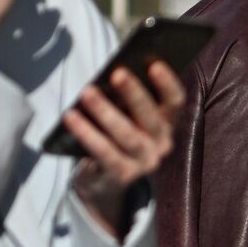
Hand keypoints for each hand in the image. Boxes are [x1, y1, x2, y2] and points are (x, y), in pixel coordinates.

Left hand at [63, 61, 185, 238]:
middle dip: (134, 93)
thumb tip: (112, 75)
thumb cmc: (115, 136)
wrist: (103, 181)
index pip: (176, 102)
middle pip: (150, 118)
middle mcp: (162, 144)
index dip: (168, 84)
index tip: (154, 65)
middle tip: (117, 73)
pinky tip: (71, 116)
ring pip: (127, 135)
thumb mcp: (127, 116)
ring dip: (105, 112)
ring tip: (87, 92)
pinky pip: (104, 152)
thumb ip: (126, 100)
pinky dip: (86, 133)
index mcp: (167, 124)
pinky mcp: (122, 175)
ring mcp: (144, 163)